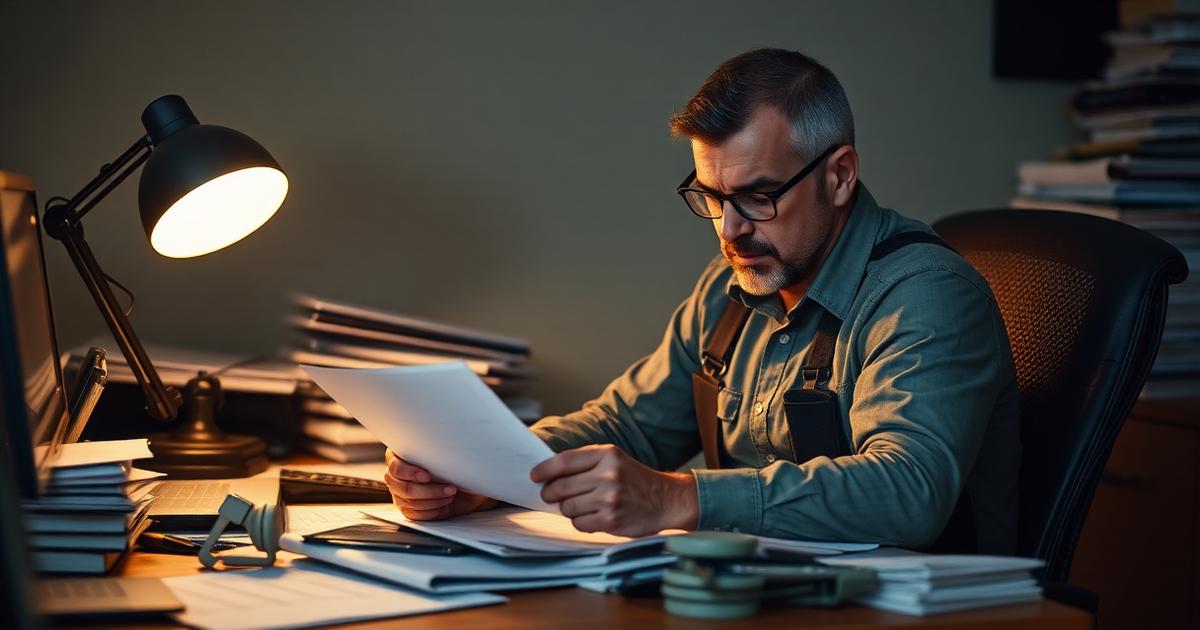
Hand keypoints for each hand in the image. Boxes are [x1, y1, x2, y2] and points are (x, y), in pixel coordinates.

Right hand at [384, 449, 496, 519]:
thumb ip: (436, 450)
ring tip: (451, 493)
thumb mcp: (445, 453)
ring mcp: (400, 495)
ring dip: (434, 499)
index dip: (411, 473)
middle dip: (429, 490)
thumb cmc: (452, 464)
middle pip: (404, 488)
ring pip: (411, 502)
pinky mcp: (409, 510)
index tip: (428, 475)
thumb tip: (440, 446)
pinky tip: (445, 503)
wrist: (464, 482)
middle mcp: (396, 477)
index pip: (396, 467)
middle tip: (450, 488)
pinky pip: (416, 514)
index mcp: (398, 458)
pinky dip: (432, 510)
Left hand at [530, 444, 698, 536]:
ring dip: (568, 509)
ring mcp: (609, 498)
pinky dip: (581, 522)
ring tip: (581, 506)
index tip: (534, 476)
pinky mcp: (611, 520)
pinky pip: (579, 523)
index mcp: (607, 454)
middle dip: (550, 493)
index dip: (544, 469)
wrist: (666, 500)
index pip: (565, 461)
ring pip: (568, 507)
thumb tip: (548, 474)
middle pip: (561, 486)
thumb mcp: (615, 460)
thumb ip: (585, 462)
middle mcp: (608, 474)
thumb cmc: (634, 480)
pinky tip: (593, 516)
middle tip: (550, 495)